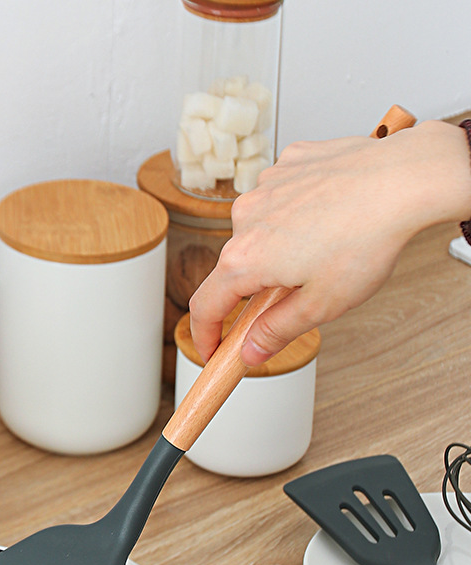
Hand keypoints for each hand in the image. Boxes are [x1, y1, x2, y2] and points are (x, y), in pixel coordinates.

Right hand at [188, 120, 470, 366]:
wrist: (406, 179)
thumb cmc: (369, 238)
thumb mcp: (321, 305)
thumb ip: (276, 331)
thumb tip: (251, 351)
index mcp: (245, 259)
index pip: (205, 307)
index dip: (205, 335)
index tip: (212, 350)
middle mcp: (243, 218)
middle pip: (235, 267)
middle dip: (258, 287)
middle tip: (297, 296)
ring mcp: (264, 187)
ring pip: (259, 231)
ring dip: (279, 248)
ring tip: (324, 250)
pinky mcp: (286, 165)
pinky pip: (280, 198)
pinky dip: (296, 214)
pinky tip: (328, 216)